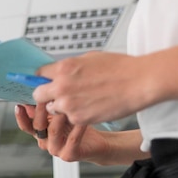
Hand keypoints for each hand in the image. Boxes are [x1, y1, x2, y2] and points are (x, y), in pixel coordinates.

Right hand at [15, 104, 104, 162]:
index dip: (21, 116)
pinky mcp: (69, 155)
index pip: (26, 125)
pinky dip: (77, 126)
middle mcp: (45, 142)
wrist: (97, 145)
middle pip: (38, 126)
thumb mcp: (62, 115)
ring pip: (53, 131)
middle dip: (41, 110)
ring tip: (66, 103)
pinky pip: (72, 138)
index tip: (20, 104)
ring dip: (59, 116)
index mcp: (40, 133)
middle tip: (46, 96)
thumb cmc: (78, 127)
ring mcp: (56, 150)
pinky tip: (82, 116)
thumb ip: (49, 108)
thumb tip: (39, 91)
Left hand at [32, 51, 147, 125]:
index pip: (39, 75)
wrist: (139, 82)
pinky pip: (69, 119)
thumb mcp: (90, 58)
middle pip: (38, 95)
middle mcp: (62, 86)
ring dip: (61, 107)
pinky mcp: (78, 118)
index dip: (43, 80)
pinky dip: (77, 116)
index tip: (45, 83)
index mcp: (64, 68)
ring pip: (53, 109)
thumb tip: (60, 71)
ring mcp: (68, 104)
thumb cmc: (120, 69)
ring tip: (80, 102)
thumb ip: (71, 67)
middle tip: (54, 97)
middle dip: (45, 96)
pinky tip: (91, 108)